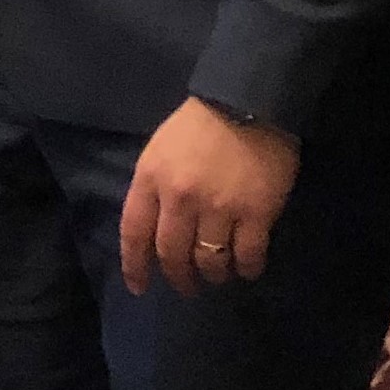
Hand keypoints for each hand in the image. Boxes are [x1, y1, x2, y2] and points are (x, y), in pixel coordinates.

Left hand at [119, 97, 298, 296]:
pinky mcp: (256, 213)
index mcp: (151, 178)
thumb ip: (153, 188)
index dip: (135, 265)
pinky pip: (247, 255)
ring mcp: (219, 207)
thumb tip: (153, 230)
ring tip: (218, 275)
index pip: (134, 232)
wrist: (249, 101)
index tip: (139, 286)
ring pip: (210, 260)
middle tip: (187, 287)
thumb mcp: (160, 150)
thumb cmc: (200, 124)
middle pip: (172, 253)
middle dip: (178, 277)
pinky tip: (247, 269)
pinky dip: (246, 269)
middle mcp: (180, 198)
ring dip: (213, 275)